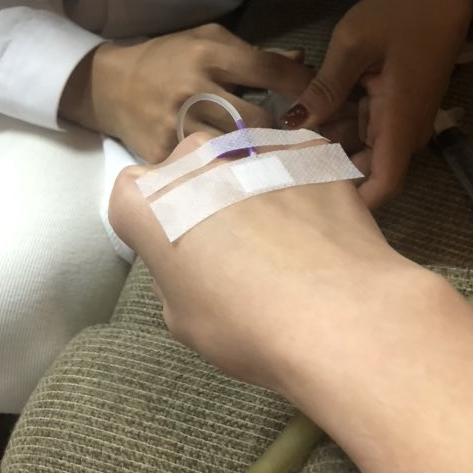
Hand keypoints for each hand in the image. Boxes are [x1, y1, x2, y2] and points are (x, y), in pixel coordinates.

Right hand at [60, 24, 312, 161]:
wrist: (108, 86)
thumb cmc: (166, 59)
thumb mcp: (208, 41)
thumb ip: (256, 54)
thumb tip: (303, 60)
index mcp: (208, 54)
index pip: (269, 70)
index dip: (303, 87)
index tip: (323, 101)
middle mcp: (194, 89)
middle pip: (259, 119)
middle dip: (283, 132)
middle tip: (298, 141)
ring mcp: (178, 125)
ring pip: (236, 151)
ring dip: (259, 158)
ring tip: (278, 164)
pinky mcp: (164, 155)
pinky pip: (207, 171)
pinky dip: (228, 175)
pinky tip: (242, 179)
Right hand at [108, 134, 419, 397]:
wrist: (339, 315)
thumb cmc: (249, 326)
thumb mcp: (181, 317)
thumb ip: (173, 271)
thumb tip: (194, 259)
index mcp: (148, 201)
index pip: (133, 198)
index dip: (155, 225)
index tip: (178, 251)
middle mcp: (196, 160)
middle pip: (188, 170)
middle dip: (202, 198)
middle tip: (232, 247)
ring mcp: (254, 146)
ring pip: (242, 161)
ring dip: (251, 188)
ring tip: (282, 241)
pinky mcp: (310, 150)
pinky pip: (293, 163)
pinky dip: (299, 185)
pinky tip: (316, 228)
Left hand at [281, 0, 472, 208]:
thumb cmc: (403, 16)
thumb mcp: (354, 43)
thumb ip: (325, 87)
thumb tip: (292, 123)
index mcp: (399, 123)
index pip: (384, 186)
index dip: (351, 200)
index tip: (311, 191)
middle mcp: (403, 133)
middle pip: (363, 170)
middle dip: (325, 164)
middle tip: (281, 153)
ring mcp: (399, 124)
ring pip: (358, 150)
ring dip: (327, 142)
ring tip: (286, 129)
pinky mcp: (393, 113)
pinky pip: (362, 131)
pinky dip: (337, 125)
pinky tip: (309, 111)